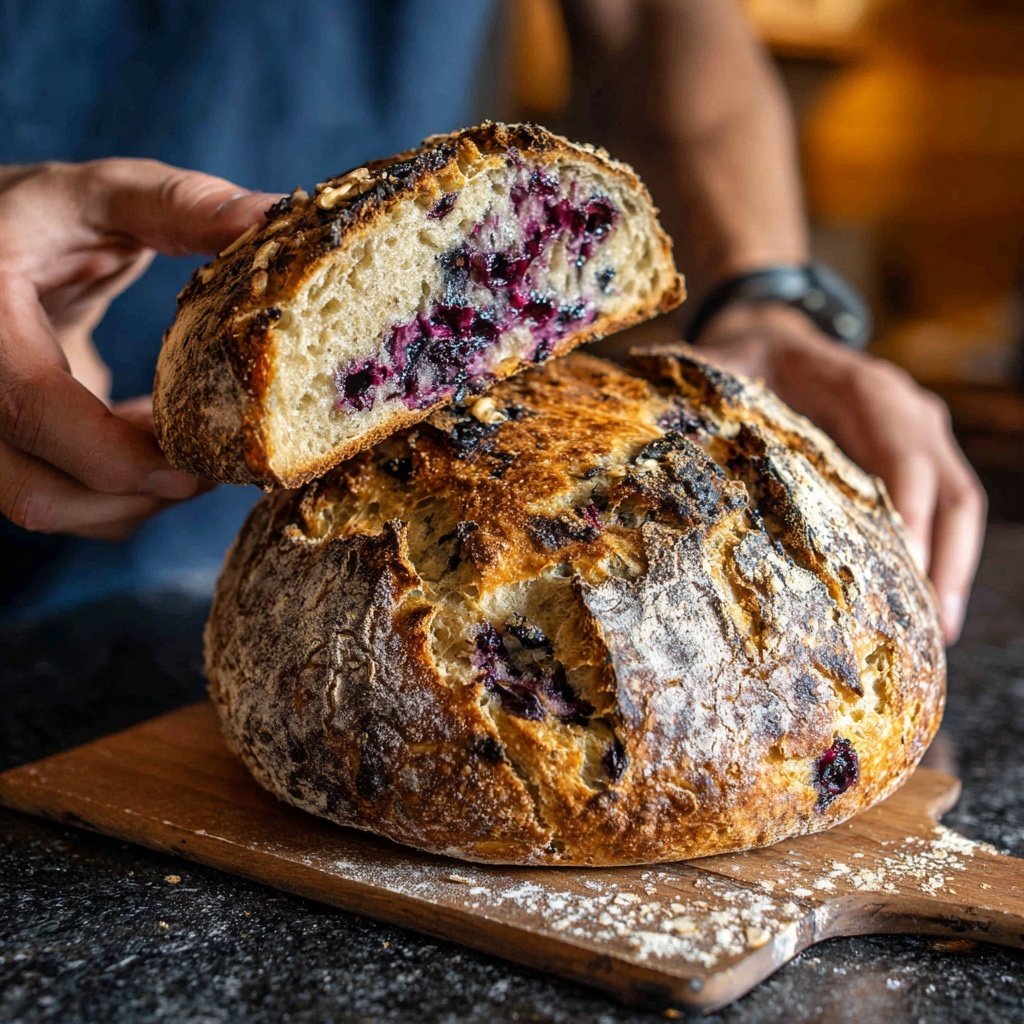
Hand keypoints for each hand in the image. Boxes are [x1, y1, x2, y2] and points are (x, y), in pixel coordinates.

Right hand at [0, 159, 280, 539]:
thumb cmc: (44, 216)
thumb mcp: (104, 195)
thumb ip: (181, 205)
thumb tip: (274, 216)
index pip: (29, 408)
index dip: (119, 455)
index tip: (201, 466)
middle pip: (35, 491)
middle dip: (137, 495)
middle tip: (213, 468)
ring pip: (44, 506)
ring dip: (130, 500)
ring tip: (188, 449)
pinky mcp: (4, 447)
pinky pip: (56, 500)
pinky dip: (114, 495)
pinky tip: (151, 444)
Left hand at [693, 302, 985, 644]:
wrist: (771, 339)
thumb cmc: (746, 358)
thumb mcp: (718, 365)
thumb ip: (694, 386)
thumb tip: (651, 415)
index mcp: (865, 387)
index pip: (903, 452)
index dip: (909, 508)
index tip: (906, 566)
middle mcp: (907, 409)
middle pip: (950, 488)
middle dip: (947, 558)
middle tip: (935, 628)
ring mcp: (920, 434)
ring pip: (957, 503)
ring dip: (953, 567)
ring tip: (939, 634)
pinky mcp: (916, 457)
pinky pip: (943, 508)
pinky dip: (940, 556)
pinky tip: (924, 608)